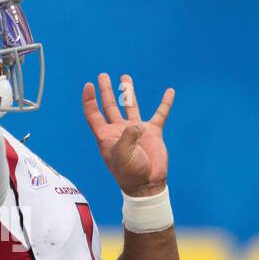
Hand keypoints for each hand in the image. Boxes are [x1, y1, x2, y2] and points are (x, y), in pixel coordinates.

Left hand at [81, 73, 173, 196]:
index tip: (89, 85)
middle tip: (102, 76)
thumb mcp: (122, 155)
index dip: (89, 100)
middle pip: (110, 105)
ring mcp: (136, 130)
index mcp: (106, 135)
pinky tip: (170, 92)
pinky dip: (165, 103)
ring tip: (125, 77)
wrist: (147, 184)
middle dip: (106, 91)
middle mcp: (119, 130)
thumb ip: (127, 137)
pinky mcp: (153, 132)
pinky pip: (160, 113)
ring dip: (128, 91)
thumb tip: (137, 126)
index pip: (94, 114)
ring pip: (131, 105)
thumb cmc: (129, 172)